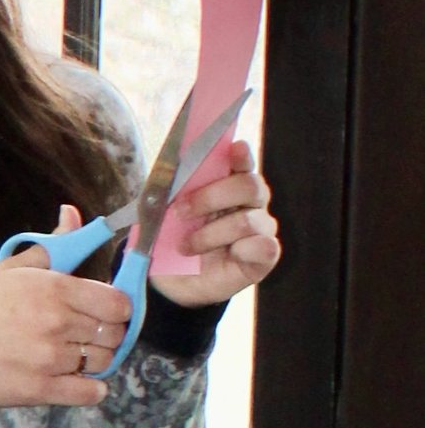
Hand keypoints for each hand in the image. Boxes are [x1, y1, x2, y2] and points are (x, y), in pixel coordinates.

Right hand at [0, 213, 137, 415]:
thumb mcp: (11, 268)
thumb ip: (53, 245)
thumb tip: (73, 213)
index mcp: (52, 288)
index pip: (118, 302)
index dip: (117, 308)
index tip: (104, 312)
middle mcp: (55, 323)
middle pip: (114, 334)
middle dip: (107, 334)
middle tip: (87, 335)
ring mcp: (48, 359)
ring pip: (104, 363)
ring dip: (96, 361)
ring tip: (75, 356)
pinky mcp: (40, 390)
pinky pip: (90, 394)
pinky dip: (91, 390)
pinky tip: (75, 380)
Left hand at [150, 139, 280, 307]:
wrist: (170, 279)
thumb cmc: (170, 237)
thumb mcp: (162, 212)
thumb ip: (169, 191)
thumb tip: (165, 175)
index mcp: (227, 182)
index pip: (241, 160)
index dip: (240, 154)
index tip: (235, 148)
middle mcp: (250, 201)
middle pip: (249, 185)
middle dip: (210, 196)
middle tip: (180, 211)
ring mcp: (260, 228)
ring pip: (247, 221)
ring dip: (210, 234)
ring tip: (186, 246)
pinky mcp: (264, 256)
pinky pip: (265, 247)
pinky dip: (242, 250)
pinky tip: (227, 255)